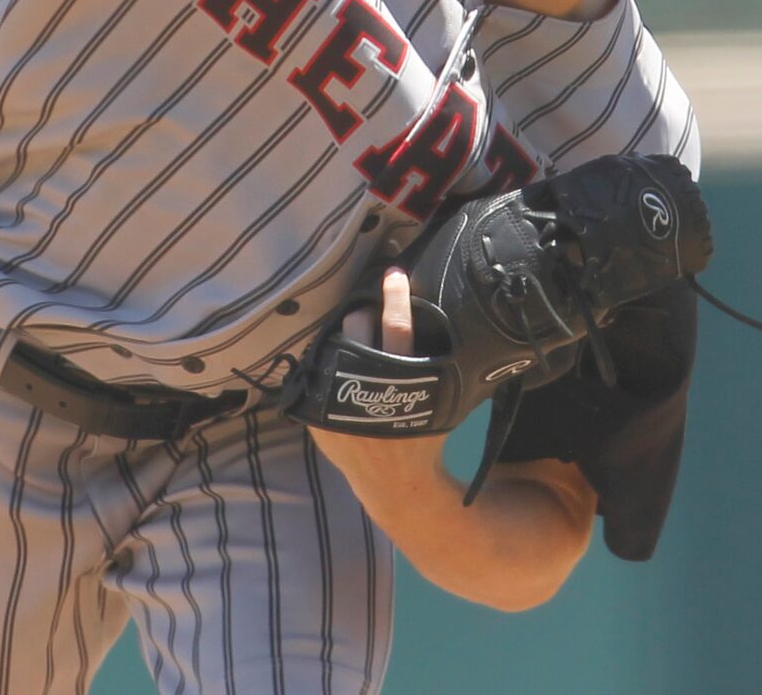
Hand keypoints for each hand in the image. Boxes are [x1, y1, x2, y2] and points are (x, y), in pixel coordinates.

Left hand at [307, 268, 451, 490]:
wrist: (394, 489)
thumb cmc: (422, 439)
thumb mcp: (439, 402)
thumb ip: (437, 364)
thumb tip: (446, 312)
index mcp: (402, 386)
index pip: (397, 328)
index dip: (395, 296)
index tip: (394, 273)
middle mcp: (365, 394)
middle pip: (355, 328)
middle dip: (362, 313)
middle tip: (370, 312)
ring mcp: (335, 407)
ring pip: (330, 345)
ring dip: (342, 336)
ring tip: (354, 340)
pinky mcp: (315, 418)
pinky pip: (316, 371)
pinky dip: (327, 362)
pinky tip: (338, 366)